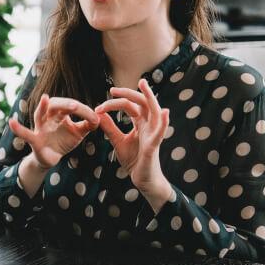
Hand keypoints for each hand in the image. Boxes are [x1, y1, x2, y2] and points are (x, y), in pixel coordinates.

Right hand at [9, 94, 99, 169]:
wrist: (51, 158)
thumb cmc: (64, 140)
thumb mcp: (79, 132)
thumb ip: (89, 124)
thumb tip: (100, 117)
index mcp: (60, 113)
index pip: (71, 106)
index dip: (83, 111)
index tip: (95, 118)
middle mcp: (48, 117)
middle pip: (55, 105)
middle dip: (65, 104)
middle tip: (76, 106)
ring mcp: (39, 127)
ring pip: (39, 114)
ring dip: (42, 107)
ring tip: (44, 99)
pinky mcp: (34, 139)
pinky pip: (25, 133)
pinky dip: (18, 129)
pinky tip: (11, 123)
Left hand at [95, 79, 172, 211]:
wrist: (142, 179)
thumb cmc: (134, 159)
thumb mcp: (118, 141)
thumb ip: (110, 127)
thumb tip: (99, 113)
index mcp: (140, 123)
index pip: (129, 106)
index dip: (114, 103)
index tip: (98, 106)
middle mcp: (148, 125)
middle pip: (141, 103)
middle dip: (129, 93)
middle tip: (113, 89)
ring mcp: (153, 134)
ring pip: (154, 111)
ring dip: (150, 97)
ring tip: (144, 85)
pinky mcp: (154, 146)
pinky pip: (161, 132)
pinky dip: (164, 122)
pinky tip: (165, 112)